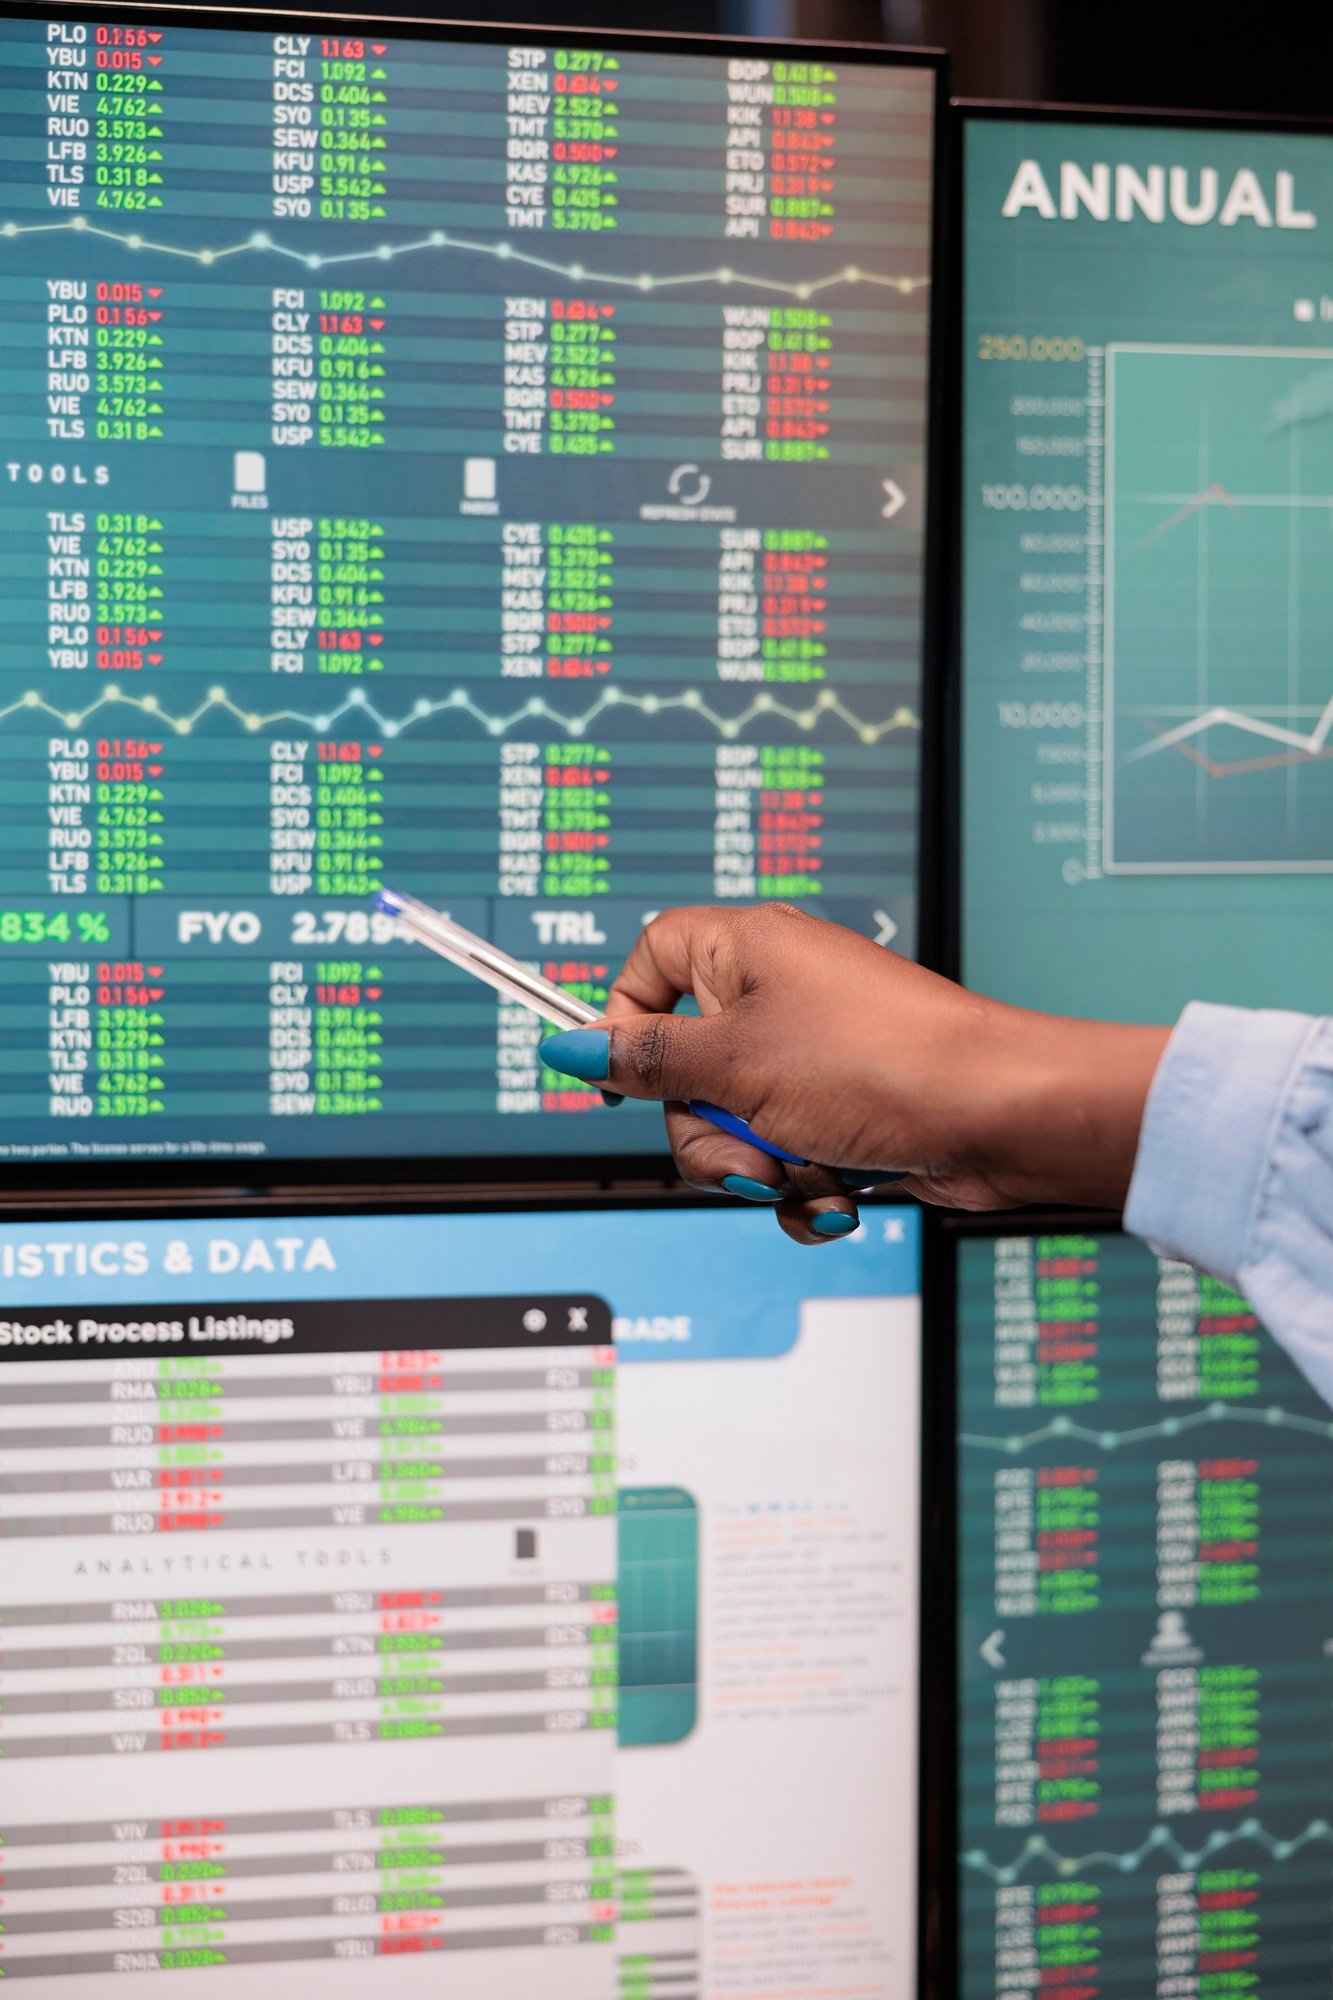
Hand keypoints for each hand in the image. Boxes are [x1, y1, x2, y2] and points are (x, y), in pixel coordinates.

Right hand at [538, 903, 1171, 1243]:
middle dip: (704, 1129)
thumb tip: (570, 1045)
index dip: (628, 1022)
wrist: (1000, 1119)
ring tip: (800, 1169)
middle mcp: (779, 996)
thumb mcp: (734, 1064)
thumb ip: (644, 1060)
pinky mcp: (845, 1112)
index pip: (648, 963)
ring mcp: (813, 1057)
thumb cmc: (886, 1065)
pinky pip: (784, 1157)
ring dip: (754, 1166)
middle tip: (744, 1140)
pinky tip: (835, 1189)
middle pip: (682, 1069)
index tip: (630, 1075)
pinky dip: (801, 1186)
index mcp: (746, 950)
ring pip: (732, 1126)